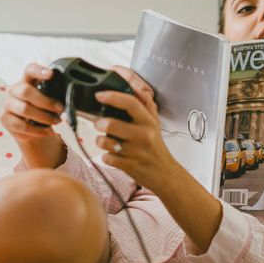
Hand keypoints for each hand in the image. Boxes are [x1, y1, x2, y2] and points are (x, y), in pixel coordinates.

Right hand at [1, 63, 63, 143]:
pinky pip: (22, 126)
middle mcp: (14, 90)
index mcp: (27, 81)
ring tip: (56, 121)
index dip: (39, 71)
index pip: (29, 70)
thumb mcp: (50, 99)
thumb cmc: (43, 109)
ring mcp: (8, 104)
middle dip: (46, 101)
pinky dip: (38, 130)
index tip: (51, 74)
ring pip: (24, 109)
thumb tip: (69, 98)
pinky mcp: (5, 119)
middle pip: (26, 91)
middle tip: (60, 109)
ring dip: (44, 117)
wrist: (31, 128)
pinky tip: (48, 131)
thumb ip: (55, 95)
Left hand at [93, 66, 175, 189]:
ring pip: (106, 142)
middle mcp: (144, 135)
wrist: (164, 173)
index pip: (130, 103)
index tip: (99, 95)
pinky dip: (107, 156)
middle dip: (99, 123)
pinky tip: (114, 155)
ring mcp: (136, 151)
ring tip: (106, 141)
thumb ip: (146, 106)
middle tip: (99, 123)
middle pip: (112, 124)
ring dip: (101, 141)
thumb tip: (138, 89)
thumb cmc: (155, 147)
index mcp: (149, 122)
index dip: (112, 96)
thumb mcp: (154, 124)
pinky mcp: (129, 165)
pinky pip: (107, 158)